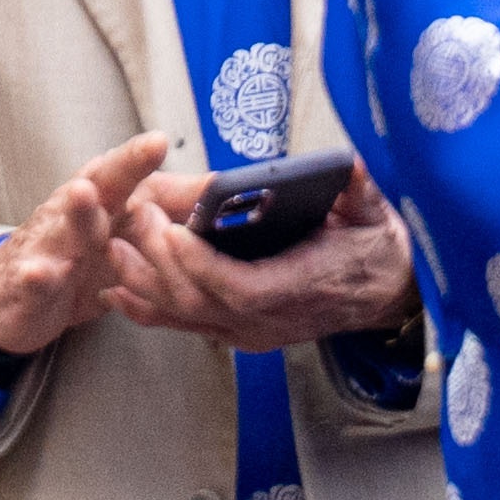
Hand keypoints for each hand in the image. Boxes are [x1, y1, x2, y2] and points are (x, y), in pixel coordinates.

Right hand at [0, 134, 169, 375]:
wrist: (7, 299)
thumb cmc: (73, 260)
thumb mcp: (119, 241)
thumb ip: (162, 221)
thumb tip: (214, 203)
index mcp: (100, 203)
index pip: (124, 174)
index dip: (142, 158)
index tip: (162, 140)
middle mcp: (73, 215)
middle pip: (100, 186)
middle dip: (124, 167)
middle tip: (149, 148)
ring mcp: (48, 247)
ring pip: (65, 227)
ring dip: (77, 211)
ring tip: (84, 194)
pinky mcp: (27, 284)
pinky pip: (32, 279)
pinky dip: (36, 276)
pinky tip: (38, 273)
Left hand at [101, 163, 419, 353]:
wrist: (386, 292)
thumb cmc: (374, 249)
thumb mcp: (373, 214)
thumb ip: (357, 192)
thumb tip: (347, 168)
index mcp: (302, 288)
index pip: (241, 288)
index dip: (202, 266)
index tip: (173, 232)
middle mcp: (272, 318)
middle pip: (201, 302)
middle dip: (160, 262)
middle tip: (136, 216)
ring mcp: (252, 330)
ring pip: (186, 316)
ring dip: (145, 283)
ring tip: (113, 246)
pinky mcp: (239, 332)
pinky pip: (187, 325)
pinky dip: (149, 309)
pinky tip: (117, 294)